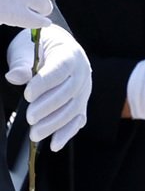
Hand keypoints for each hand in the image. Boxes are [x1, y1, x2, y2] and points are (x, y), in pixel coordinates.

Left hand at [5, 27, 91, 149]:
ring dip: (55, 124)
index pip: (60, 70)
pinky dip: (66, 133)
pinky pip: (77, 120)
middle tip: (30, 117)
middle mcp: (82, 74)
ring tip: (35, 133)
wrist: (56, 48)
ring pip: (73, 110)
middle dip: (48, 108)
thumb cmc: (39, 47)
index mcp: (70, 54)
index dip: (45, 83)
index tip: (28, 94)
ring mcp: (84, 91)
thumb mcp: (27, 49)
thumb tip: (14, 76)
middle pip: (68, 94)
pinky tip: (55, 144)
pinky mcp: (82, 104)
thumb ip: (22, 64)